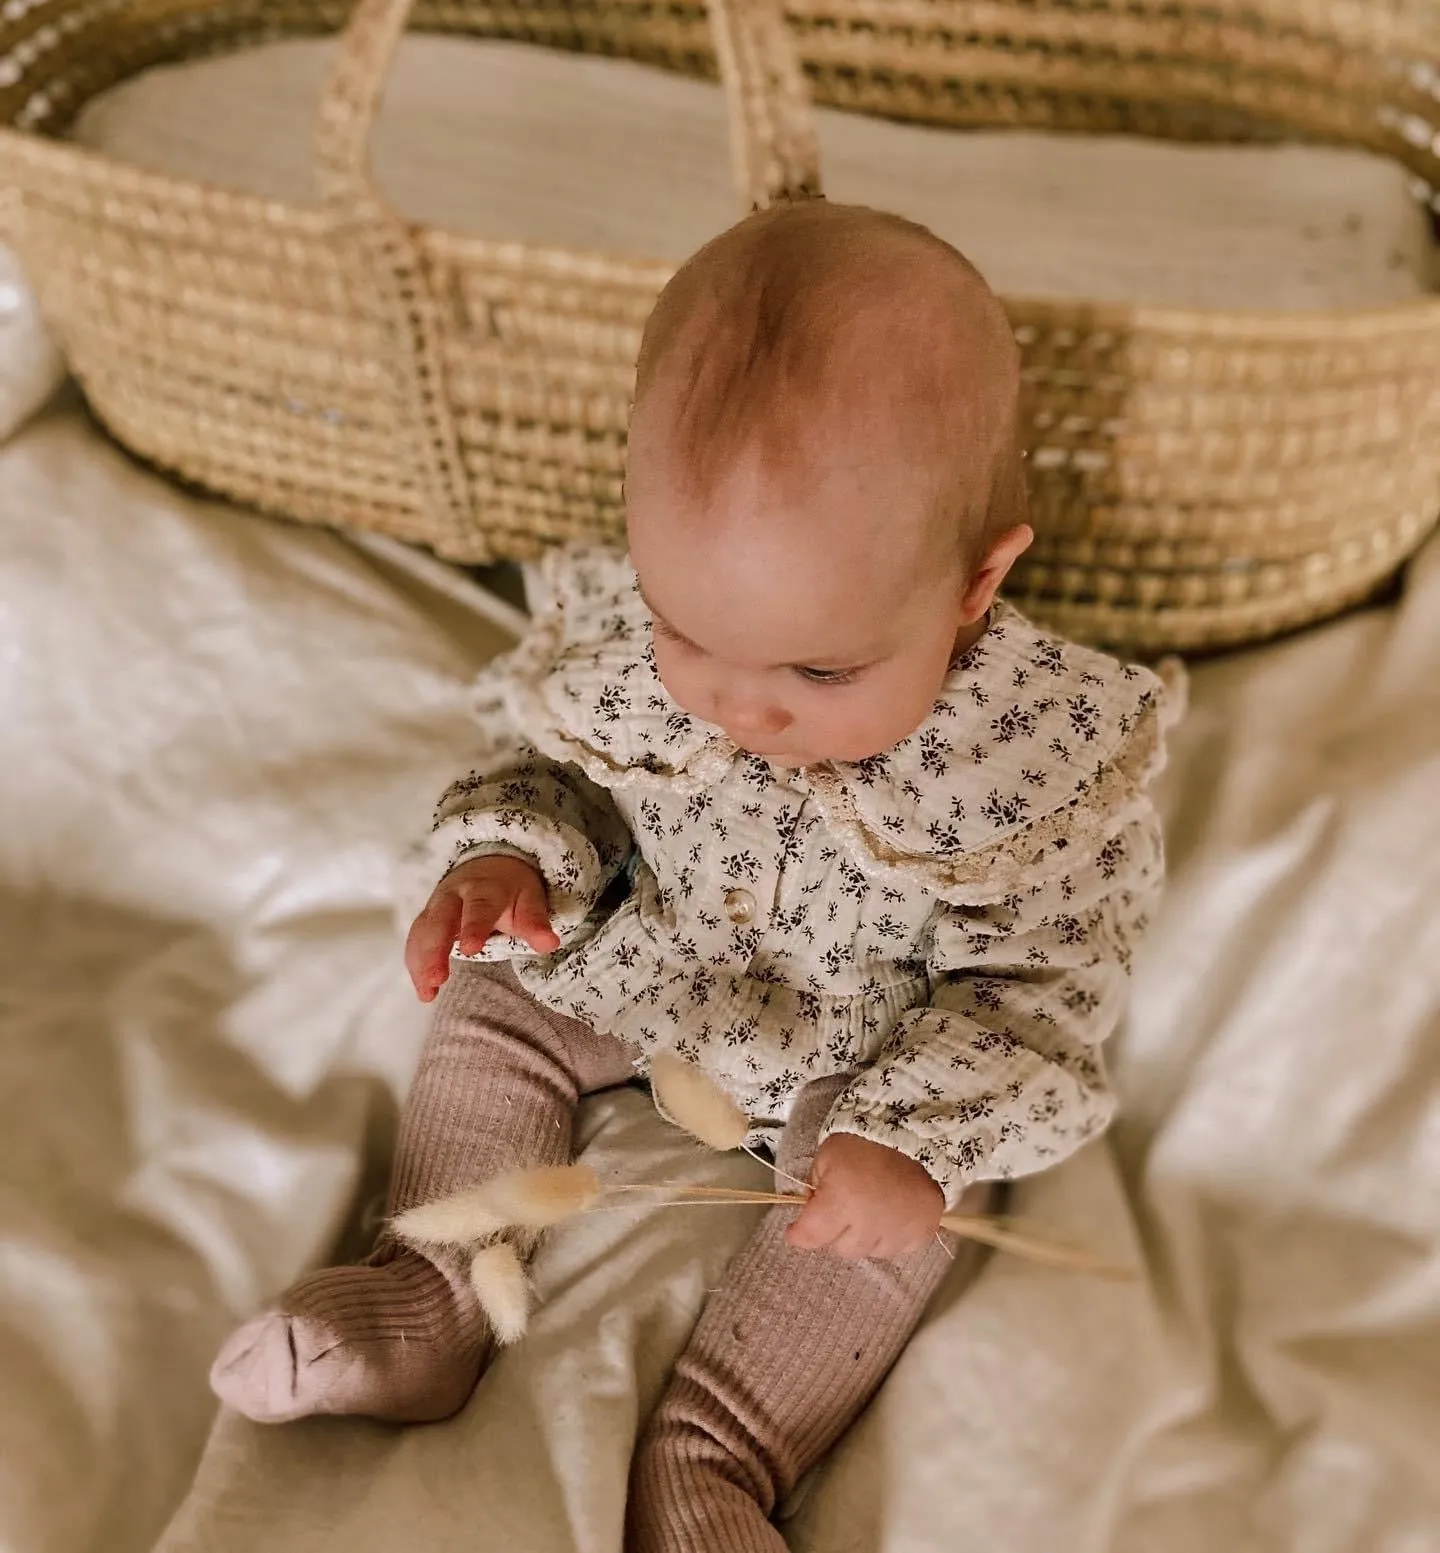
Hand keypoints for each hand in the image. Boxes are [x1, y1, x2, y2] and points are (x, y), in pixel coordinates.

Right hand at [405, 855, 559, 1002]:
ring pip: (423, 932)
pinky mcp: (426, 919)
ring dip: (421, 962)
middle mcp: (453, 895)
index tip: (470, 950)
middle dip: (435, 950)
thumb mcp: (529, 898)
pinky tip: (423, 990)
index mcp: (483, 888)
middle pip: (440, 921)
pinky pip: (416, 940)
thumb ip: (536, 922)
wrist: (489, 864)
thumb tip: (549, 944)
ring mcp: (436, 906)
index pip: (477, 908)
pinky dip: (416, 965)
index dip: (473, 927)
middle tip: (437, 979)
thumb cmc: (511, 889)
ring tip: (427, 993)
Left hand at [786, 1133, 943, 1259]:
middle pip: (841, 1248)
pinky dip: (891, 1236)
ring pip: (870, 1252)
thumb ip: (815, 1187)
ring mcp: (898, 1233)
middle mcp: (868, 1225)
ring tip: (868, 1211)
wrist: (915, 1132)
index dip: (799, 1234)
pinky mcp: (921, 1234)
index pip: (810, 1236)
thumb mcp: (826, 1156)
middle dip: (835, 1232)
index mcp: (839, 1203)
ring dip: (864, 1236)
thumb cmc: (864, 1140)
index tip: (797, 1231)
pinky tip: (891, 1216)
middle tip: (839, 1211)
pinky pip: (899, 1249)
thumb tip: (815, 1208)